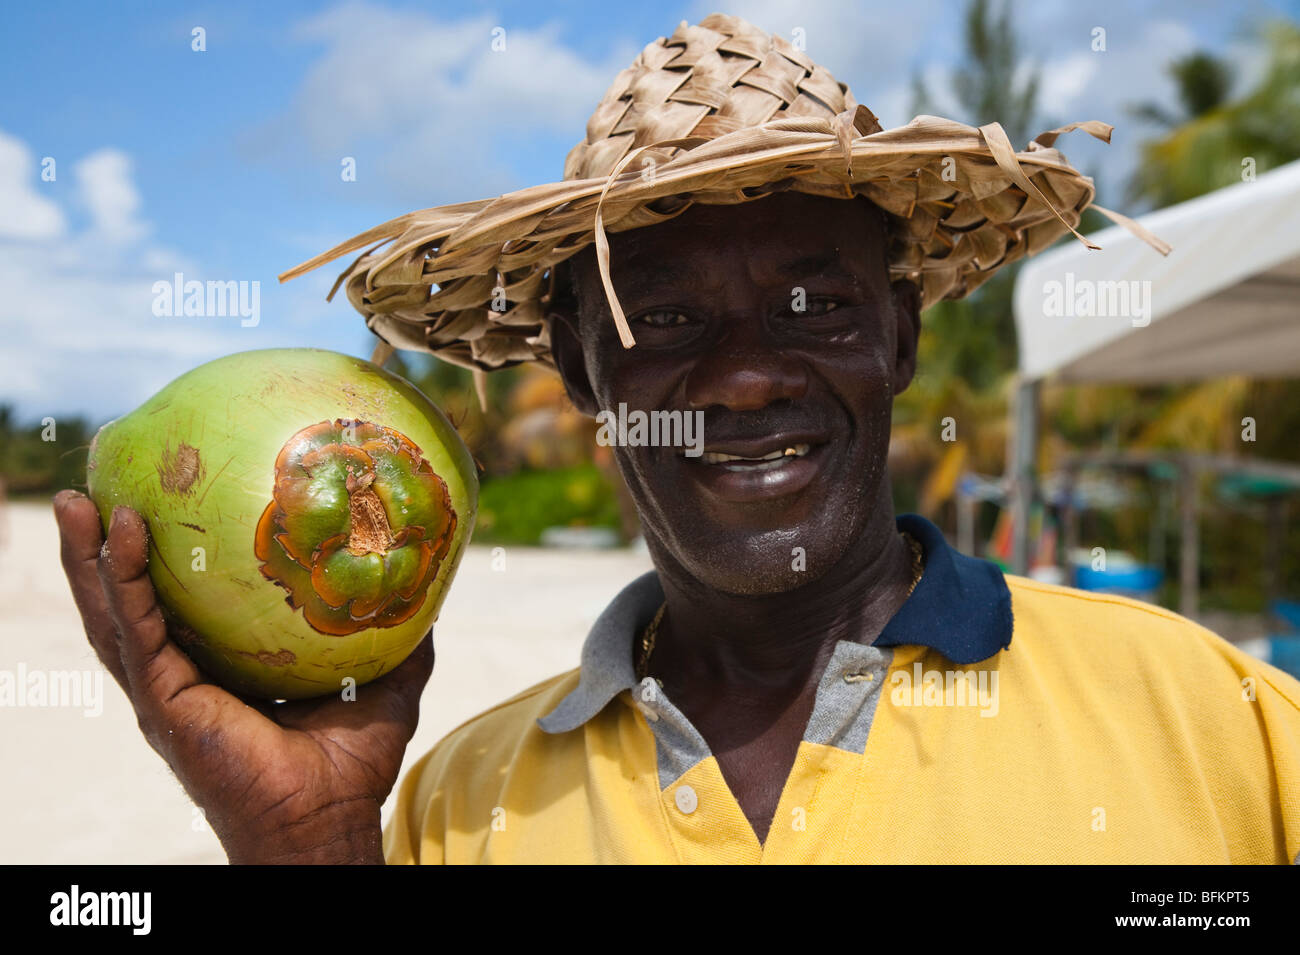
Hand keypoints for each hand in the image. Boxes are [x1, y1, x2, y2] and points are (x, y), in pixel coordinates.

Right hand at [53, 490, 433, 863]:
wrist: (330, 816)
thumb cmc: (353, 760)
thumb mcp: (388, 677)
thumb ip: (402, 630)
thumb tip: (426, 580)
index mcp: (224, 667)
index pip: (185, 599)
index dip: (168, 554)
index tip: (163, 497)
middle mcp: (184, 674)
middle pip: (132, 597)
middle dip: (105, 544)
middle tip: (94, 485)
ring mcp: (166, 688)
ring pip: (112, 610)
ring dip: (89, 554)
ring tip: (75, 500)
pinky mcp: (163, 700)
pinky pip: (134, 630)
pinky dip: (121, 580)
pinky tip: (118, 535)